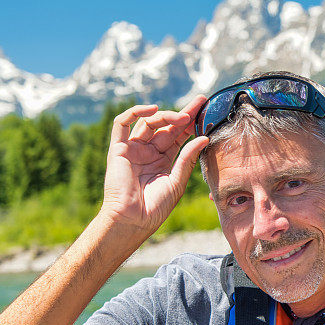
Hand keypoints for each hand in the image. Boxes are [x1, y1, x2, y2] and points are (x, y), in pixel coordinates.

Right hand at [99, 95, 209, 235]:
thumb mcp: (177, 181)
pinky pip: (121, 124)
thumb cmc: (155, 207)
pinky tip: (152, 110)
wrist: (132, 220)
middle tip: (200, 103)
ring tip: (183, 117)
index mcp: (163, 160)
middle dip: (183, 113)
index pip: (178, 135)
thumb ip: (188, 158)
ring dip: (166, 115)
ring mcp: (133, 149)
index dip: (191, 122)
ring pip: (148, 122)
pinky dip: (135, 112)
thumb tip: (204, 138)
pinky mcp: (118, 149)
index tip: (206, 109)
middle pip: (166, 125)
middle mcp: (148, 152)